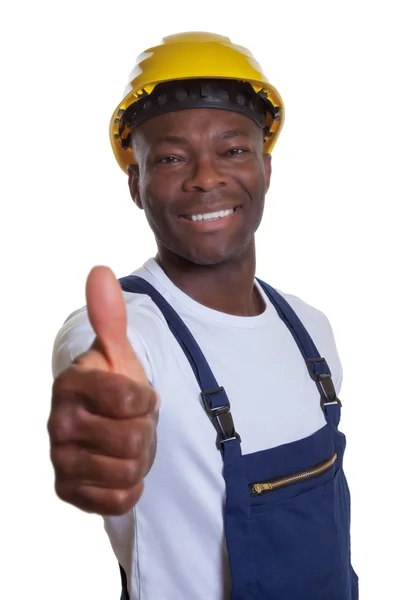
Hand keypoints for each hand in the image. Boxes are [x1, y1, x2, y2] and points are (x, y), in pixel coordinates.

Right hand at [48, 266, 158, 515]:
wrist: (106, 427)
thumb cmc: (115, 388)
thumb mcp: (118, 353)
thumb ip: (110, 316)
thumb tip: (100, 271)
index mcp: (71, 383)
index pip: (133, 398)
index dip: (147, 398)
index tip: (137, 395)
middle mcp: (58, 421)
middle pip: (135, 437)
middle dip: (145, 430)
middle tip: (133, 422)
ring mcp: (60, 458)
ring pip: (129, 469)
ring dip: (139, 457)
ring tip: (127, 444)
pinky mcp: (67, 489)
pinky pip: (119, 498)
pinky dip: (130, 486)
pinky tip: (119, 468)